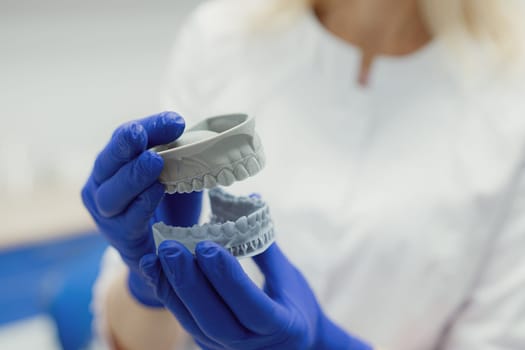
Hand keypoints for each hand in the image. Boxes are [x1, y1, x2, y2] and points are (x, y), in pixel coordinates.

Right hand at [81, 111, 201, 305]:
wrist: (164, 246)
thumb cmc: (168, 202)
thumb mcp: (177, 172)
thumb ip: (182, 155)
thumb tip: (207, 137)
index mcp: (112, 163)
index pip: (124, 137)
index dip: (149, 127)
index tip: (175, 120)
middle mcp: (101, 185)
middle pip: (108, 162)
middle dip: (126, 147)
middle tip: (142, 135)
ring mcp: (106, 214)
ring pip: (111, 194)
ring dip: (133, 176)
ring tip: (154, 162)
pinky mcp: (121, 238)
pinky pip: (127, 221)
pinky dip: (141, 205)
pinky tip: (155, 192)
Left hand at [140, 241, 372, 348]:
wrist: (295, 345)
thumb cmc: (297, 305)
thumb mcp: (289, 277)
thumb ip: (267, 245)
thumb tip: (253, 200)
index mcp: (280, 326)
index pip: (250, 305)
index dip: (227, 277)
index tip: (207, 246)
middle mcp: (250, 345)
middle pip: (213, 318)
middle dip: (189, 282)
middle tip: (170, 248)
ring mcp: (225, 348)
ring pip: (193, 322)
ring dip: (172, 288)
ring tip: (159, 254)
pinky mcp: (208, 343)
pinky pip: (186, 321)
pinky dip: (169, 295)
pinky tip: (156, 269)